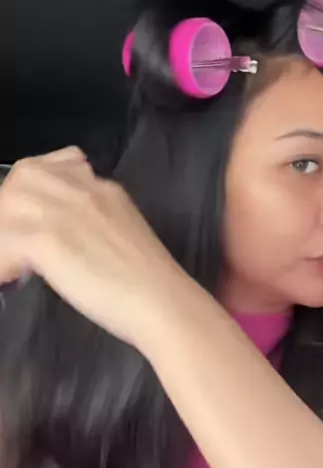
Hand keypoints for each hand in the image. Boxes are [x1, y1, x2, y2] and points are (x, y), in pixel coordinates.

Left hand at [0, 146, 171, 349]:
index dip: (35, 190)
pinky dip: (3, 262)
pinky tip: (13, 279)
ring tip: (14, 263)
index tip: (32, 220)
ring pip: (9, 201)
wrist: (163, 302)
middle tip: (16, 243)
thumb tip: (69, 235)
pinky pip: (4, 239)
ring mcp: (65, 212)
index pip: (57, 165)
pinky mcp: (49, 240)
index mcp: (104, 190)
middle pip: (25, 174)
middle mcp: (84, 191)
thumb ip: (98, 223)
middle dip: (11, 206)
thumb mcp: (127, 234)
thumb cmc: (151, 285)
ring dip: (5, 232)